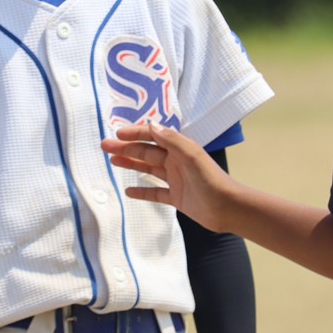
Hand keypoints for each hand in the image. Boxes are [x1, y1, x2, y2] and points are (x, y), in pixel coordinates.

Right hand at [101, 122, 236, 231]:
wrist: (227, 208)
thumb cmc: (211, 180)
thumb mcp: (192, 155)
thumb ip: (172, 139)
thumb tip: (151, 124)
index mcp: (180, 149)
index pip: (154, 136)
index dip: (136, 133)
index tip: (117, 133)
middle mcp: (176, 162)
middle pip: (146, 152)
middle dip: (126, 147)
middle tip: (105, 146)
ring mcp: (175, 180)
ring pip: (148, 169)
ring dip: (130, 164)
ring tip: (112, 160)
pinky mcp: (175, 198)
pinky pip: (154, 193)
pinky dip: (141, 191)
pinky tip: (128, 190)